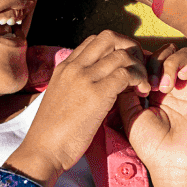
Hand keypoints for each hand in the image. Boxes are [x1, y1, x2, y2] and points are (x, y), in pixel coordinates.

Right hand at [9, 31, 150, 185]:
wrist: (43, 150)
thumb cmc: (53, 133)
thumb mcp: (61, 98)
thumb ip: (77, 85)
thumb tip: (98, 83)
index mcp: (65, 67)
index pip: (95, 41)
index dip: (116, 48)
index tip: (125, 66)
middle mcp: (75, 67)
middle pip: (110, 37)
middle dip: (130, 48)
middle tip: (139, 69)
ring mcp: (85, 77)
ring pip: (122, 54)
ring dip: (139, 67)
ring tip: (142, 86)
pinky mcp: (97, 93)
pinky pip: (127, 74)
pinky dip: (140, 80)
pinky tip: (141, 93)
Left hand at [117, 46, 186, 186]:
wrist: (172, 163)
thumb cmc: (151, 145)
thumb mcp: (129, 114)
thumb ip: (126, 89)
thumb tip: (125, 68)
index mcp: (156, 89)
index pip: (151, 59)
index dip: (142, 60)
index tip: (134, 75)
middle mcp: (176, 86)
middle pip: (168, 52)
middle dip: (155, 61)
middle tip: (149, 84)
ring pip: (186, 54)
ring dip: (172, 63)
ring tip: (164, 86)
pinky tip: (182, 77)